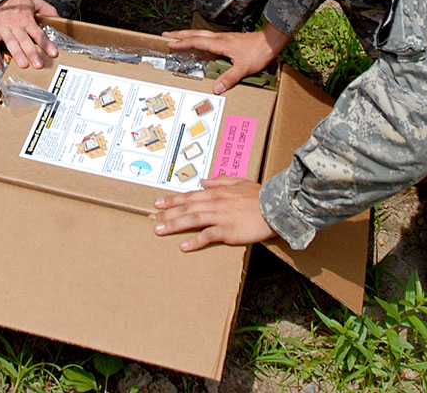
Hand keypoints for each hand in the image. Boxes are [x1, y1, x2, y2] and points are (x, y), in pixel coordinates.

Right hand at [0, 0, 59, 68]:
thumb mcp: (32, 0)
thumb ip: (46, 9)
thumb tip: (57, 17)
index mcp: (26, 19)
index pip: (39, 34)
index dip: (46, 44)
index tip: (53, 53)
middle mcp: (15, 26)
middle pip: (25, 41)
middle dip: (32, 53)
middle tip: (39, 65)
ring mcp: (2, 30)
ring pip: (11, 44)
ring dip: (17, 55)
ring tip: (23, 65)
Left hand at [151, 176, 275, 250]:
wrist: (276, 206)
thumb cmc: (259, 195)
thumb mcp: (239, 182)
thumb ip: (220, 181)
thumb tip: (204, 181)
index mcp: (216, 192)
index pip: (189, 197)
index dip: (172, 201)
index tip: (157, 204)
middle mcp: (214, 203)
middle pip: (186, 208)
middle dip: (166, 214)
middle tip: (150, 219)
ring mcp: (220, 216)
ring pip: (192, 220)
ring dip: (174, 225)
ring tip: (158, 230)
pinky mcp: (228, 230)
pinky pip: (208, 236)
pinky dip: (195, 241)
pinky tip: (183, 246)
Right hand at [162, 23, 290, 94]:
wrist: (270, 42)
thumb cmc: (258, 52)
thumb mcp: (244, 67)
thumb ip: (230, 78)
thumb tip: (216, 88)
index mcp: (220, 43)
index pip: (196, 42)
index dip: (182, 43)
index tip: (170, 44)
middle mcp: (219, 38)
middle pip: (195, 34)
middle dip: (179, 35)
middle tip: (166, 35)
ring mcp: (223, 38)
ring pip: (201, 34)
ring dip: (187, 35)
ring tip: (177, 36)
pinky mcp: (228, 40)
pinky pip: (207, 37)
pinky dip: (198, 37)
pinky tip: (199, 42)